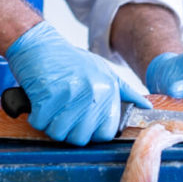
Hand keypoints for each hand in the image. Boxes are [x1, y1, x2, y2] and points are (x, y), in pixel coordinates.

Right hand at [5, 21, 150, 144]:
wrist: (39, 44)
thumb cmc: (69, 61)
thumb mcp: (102, 71)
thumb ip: (124, 91)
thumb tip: (146, 106)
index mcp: (108, 89)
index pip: (105, 133)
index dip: (90, 132)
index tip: (80, 120)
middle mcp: (93, 92)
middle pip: (81, 138)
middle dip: (67, 129)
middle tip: (61, 110)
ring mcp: (70, 93)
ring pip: (59, 133)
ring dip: (50, 124)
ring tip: (51, 104)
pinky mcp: (48, 94)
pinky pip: (40, 123)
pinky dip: (36, 116)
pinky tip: (40, 100)